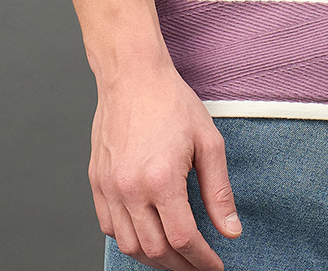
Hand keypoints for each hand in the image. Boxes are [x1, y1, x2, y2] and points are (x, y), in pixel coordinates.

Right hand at [89, 63, 241, 269]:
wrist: (132, 76)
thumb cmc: (171, 102)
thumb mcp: (208, 142)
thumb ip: (219, 191)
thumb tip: (230, 231)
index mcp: (161, 179)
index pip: (183, 239)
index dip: (201, 260)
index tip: (214, 266)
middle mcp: (131, 189)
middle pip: (155, 250)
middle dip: (181, 265)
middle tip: (198, 264)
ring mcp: (109, 188)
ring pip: (129, 246)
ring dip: (154, 259)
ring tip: (175, 256)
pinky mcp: (96, 182)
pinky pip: (110, 227)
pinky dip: (129, 240)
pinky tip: (147, 235)